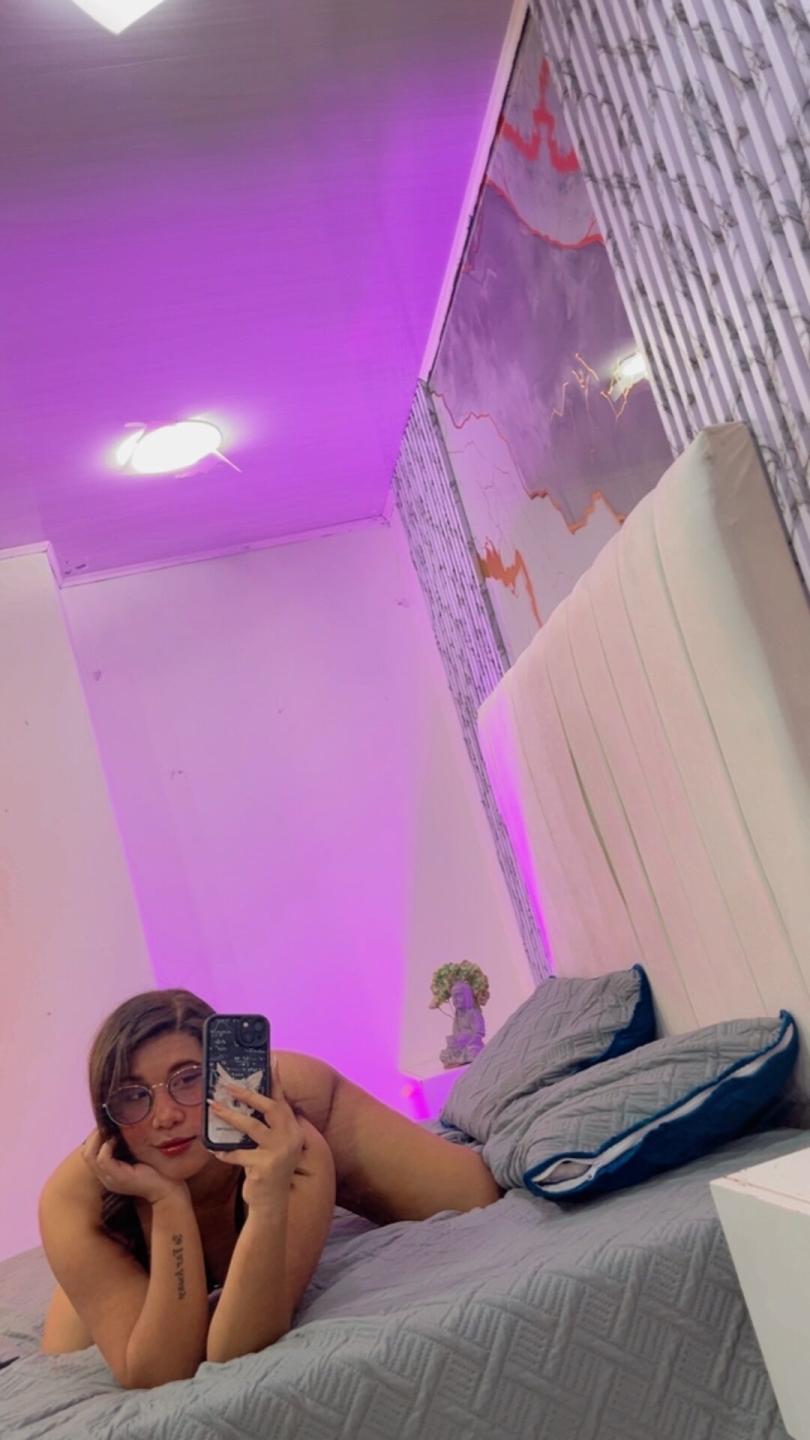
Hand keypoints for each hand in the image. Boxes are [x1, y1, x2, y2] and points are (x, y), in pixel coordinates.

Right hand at [81, 1130, 188, 1206]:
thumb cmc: (153, 1169)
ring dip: (98, 1139)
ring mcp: (110, 1179)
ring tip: (109, 1131)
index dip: (94, 1137)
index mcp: (108, 1173)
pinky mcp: (118, 1178)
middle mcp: (105, 1178)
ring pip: (90, 1156)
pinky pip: (103, 1160)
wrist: (166, 1188)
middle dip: (93, 1137)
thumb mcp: (134, 1156)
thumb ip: (124, 1147)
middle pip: (86, 1154)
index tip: (104, 1125)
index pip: (89, 1154)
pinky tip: (115, 1139)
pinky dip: (106, 1147)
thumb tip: (118, 1127)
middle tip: (104, 1125)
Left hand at [208, 1057, 306, 1213]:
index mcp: (293, 1130)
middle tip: (227, 1085)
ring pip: (251, 1127)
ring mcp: (279, 1153)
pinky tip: (213, 1150)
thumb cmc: (268, 1170)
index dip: (276, 1080)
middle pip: (270, 1108)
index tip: (270, 1059)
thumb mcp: (273, 1146)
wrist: (272, 1204)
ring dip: (229, 1115)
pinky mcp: (264, 1167)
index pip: (283, 1100)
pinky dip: (224, 1152)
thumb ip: (267, 1127)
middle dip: (248, 1094)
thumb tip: (247, 1103)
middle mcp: (291, 1138)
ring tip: (213, 1107)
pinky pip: (238, 1154)